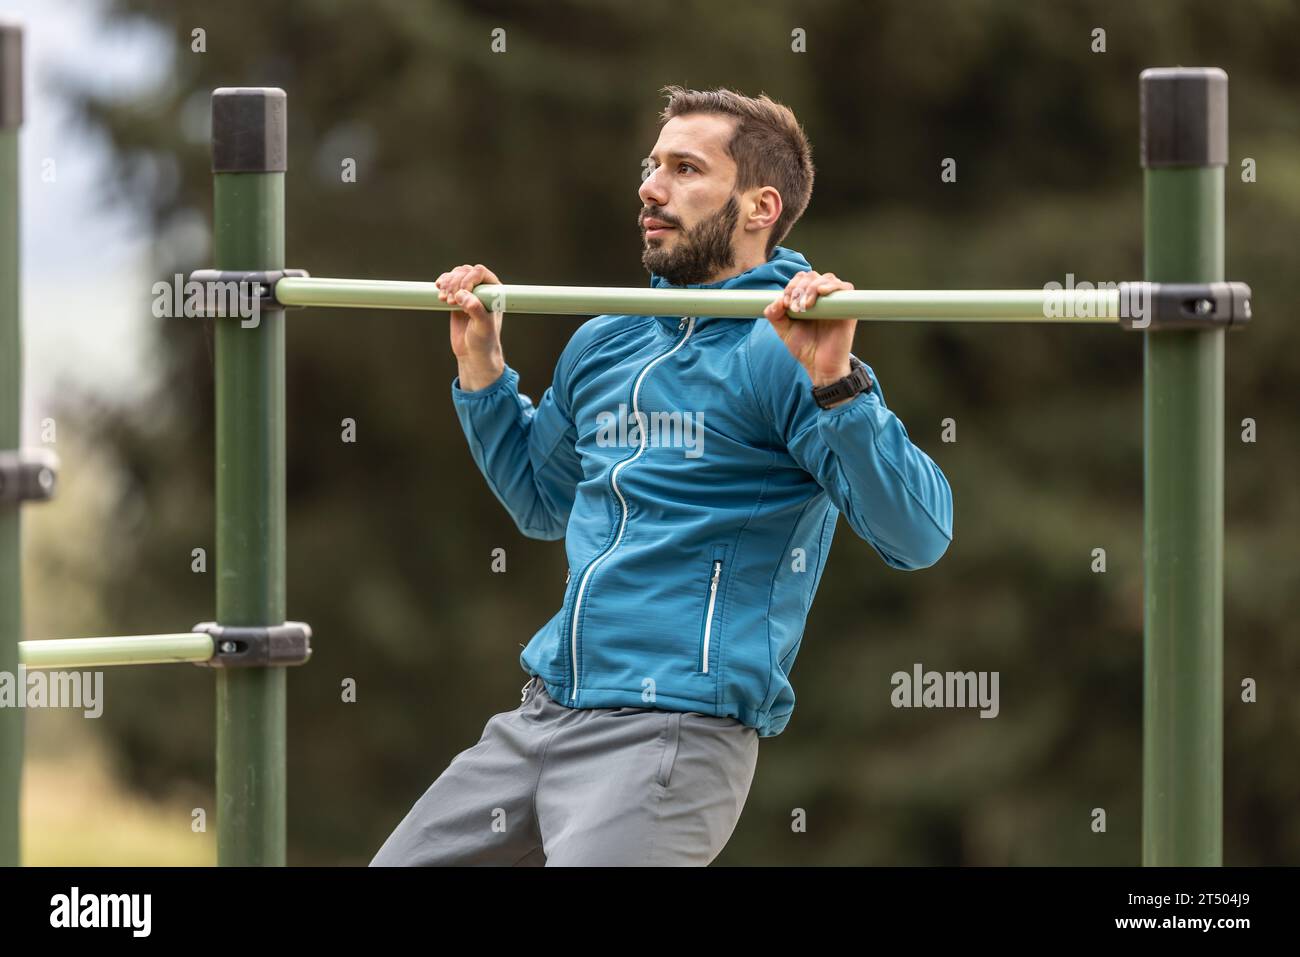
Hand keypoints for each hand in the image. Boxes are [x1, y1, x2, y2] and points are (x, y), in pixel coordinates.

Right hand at [439, 263, 504, 389]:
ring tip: (445, 300)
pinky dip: (442, 284)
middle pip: (465, 271)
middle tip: (451, 302)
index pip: (479, 272)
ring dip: (447, 283)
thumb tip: (462, 295)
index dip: (467, 280)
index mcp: (494, 291)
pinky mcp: (457, 298)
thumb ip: (476, 309)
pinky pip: (448, 282)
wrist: (473, 353)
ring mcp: (469, 293)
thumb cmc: (484, 340)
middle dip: (454, 283)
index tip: (461, 296)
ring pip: (455, 275)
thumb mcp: (483, 326)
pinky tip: (439, 292)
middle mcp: (482, 289)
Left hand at [763, 271, 858, 392]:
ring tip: (805, 306)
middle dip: (800, 287)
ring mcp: (836, 301)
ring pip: (827, 278)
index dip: (791, 286)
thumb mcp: (784, 330)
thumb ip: (775, 315)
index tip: (785, 304)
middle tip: (795, 307)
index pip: (800, 279)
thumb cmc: (805, 348)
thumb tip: (775, 301)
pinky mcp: (848, 308)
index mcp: (807, 299)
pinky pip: (846, 287)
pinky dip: (833, 286)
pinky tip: (822, 293)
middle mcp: (822, 298)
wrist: (820, 366)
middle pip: (813, 276)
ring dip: (812, 287)